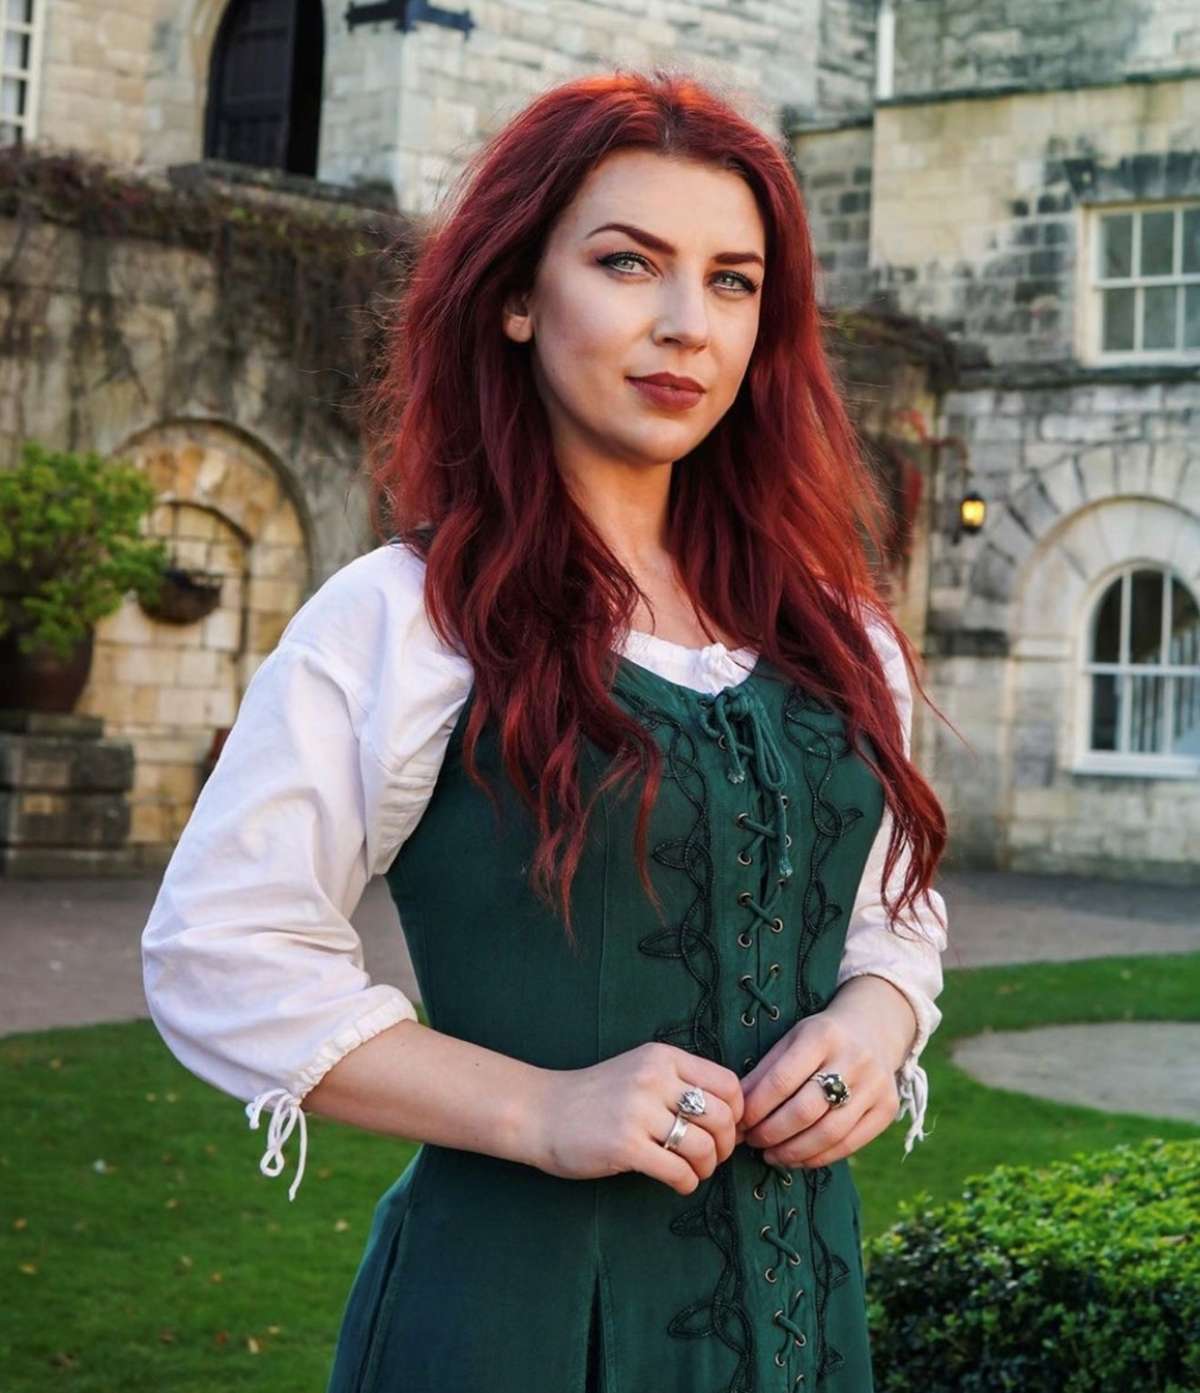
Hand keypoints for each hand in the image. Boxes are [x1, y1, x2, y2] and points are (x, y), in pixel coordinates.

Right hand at [530, 1042, 744, 1195]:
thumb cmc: (595, 1096)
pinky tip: (678, 1183)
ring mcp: (638, 1111)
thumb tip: (730, 1116)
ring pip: (704, 1145)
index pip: (727, 1083)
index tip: (726, 1130)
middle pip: (722, 1116)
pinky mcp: (625, 1146)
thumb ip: (678, 1083)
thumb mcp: (639, 1071)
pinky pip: (678, 1170)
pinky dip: (687, 1183)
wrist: (541, 1111)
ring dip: (707, 1167)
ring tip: (694, 1171)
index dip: (737, 1112)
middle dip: (726, 1145)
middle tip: (712, 1157)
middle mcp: (654, 1078)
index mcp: (662, 1057)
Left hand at [734, 976, 916, 1168]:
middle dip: (772, 1133)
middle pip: (805, 1110)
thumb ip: (764, 1073)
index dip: (757, 1108)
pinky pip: (850, 1144)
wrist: (873, 1028)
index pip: (781, 1080)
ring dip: (793, 1151)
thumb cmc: (821, 1037)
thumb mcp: (791, 1040)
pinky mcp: (888, 1108)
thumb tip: (735, 1111)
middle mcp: (853, 1059)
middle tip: (752, 1142)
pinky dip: (819, 1157)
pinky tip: (798, 1159)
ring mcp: (875, 1086)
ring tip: (771, 1155)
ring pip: (829, 1133)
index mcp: (821, 1035)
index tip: (739, 1124)